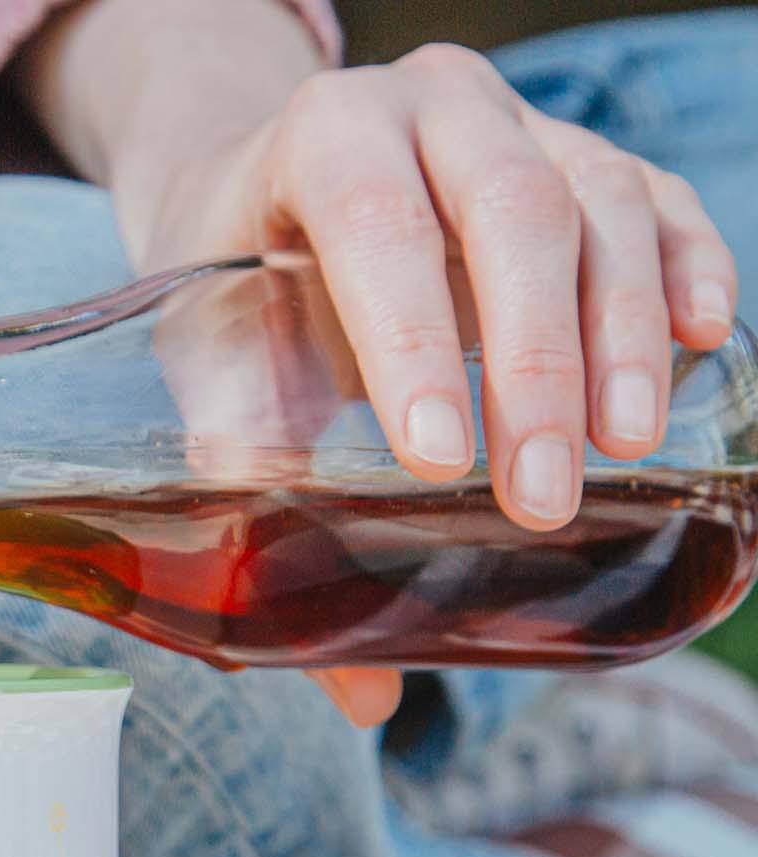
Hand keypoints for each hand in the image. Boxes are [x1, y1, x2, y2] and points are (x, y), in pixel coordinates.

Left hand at [139, 46, 737, 723]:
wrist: (258, 194)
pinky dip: (689, 269)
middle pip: (513, 212)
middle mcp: (433, 105)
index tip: (437, 460)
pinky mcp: (589, 157)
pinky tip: (699, 343)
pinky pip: (661, 201)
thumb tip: (356, 689)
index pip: (378, 223)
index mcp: (324, 136)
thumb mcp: (218, 370)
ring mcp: (523, 120)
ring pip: (603, 205)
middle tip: (540, 498)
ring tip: (623, 451)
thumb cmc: (236, 290)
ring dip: (620, 338)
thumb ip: (259, 498)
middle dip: (537, 366)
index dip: (415, 341)